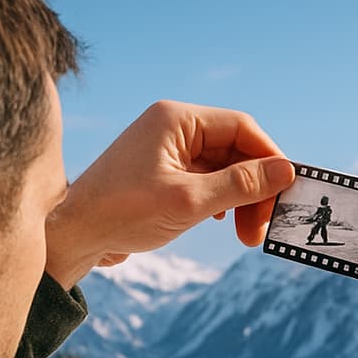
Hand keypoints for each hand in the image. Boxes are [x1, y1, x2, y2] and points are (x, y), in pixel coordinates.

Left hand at [45, 101, 294, 287]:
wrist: (71, 237)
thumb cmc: (122, 213)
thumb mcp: (190, 201)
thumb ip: (241, 185)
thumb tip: (286, 171)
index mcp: (176, 120)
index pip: (242, 128)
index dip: (269, 159)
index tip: (285, 193)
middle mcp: (172, 128)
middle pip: (235, 149)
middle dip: (255, 188)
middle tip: (263, 229)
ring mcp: (166, 152)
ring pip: (223, 168)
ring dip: (241, 199)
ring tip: (245, 234)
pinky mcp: (162, 175)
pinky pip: (206, 181)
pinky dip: (222, 201)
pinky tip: (224, 222)